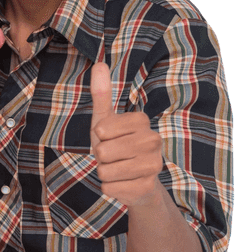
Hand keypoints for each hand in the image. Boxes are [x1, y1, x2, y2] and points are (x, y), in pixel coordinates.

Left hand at [90, 62, 163, 207]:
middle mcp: (153, 140)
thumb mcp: (105, 119)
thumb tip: (99, 64)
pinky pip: (109, 188)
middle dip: (100, 157)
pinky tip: (123, 183)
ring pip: (104, 171)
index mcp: (141, 120)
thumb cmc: (116, 145)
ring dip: (105, 172)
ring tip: (118, 168)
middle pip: (102, 152)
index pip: (101, 130)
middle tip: (113, 156)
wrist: (135, 179)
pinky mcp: (147, 188)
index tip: (109, 137)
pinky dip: (110, 188)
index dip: (98, 136)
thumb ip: (102, 93)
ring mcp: (153, 165)